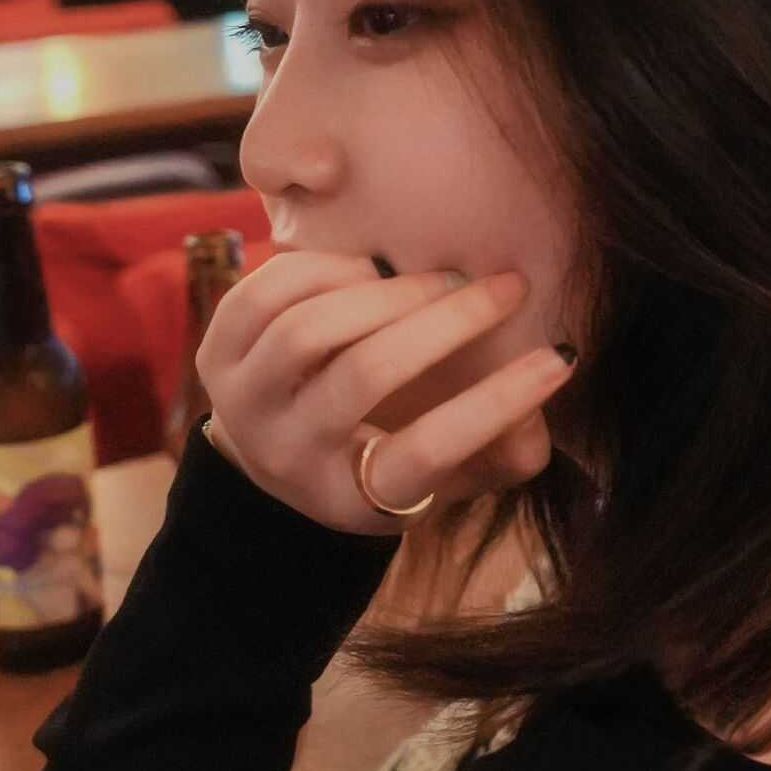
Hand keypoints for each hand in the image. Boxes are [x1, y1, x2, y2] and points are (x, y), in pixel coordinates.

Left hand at [197, 251, 570, 537]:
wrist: (273, 461)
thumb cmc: (380, 459)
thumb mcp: (442, 481)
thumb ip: (501, 450)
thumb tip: (549, 391)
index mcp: (351, 500)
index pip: (427, 454)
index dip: (495, 406)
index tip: (556, 359)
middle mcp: (287, 456)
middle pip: (365, 377)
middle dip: (447, 323)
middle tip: (507, 289)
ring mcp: (242, 403)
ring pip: (309, 328)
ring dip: (387, 291)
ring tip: (439, 280)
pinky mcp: (214, 352)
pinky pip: (267, 291)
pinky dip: (327, 269)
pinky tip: (370, 272)